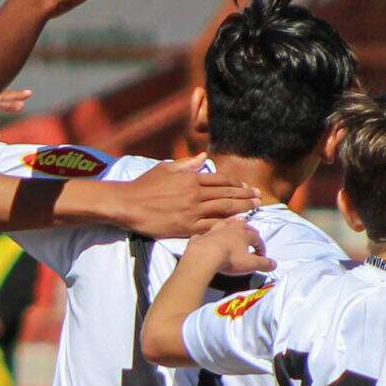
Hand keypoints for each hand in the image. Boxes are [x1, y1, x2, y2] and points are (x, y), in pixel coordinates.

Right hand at [110, 158, 259, 239]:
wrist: (128, 204)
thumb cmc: (144, 185)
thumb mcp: (166, 168)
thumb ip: (187, 164)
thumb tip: (204, 157)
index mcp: (191, 179)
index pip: (221, 180)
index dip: (236, 184)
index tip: (245, 187)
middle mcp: (195, 194)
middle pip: (227, 195)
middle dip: (245, 196)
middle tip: (258, 198)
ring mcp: (192, 212)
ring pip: (224, 209)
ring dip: (241, 209)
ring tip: (254, 210)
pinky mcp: (186, 227)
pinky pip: (211, 226)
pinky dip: (226, 225)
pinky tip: (237, 225)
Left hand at [194, 217, 274, 278]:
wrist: (204, 255)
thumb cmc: (230, 259)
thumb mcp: (250, 264)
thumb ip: (263, 264)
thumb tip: (274, 264)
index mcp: (244, 233)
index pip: (257, 238)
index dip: (261, 247)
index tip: (262, 256)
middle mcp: (231, 227)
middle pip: (243, 225)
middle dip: (249, 231)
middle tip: (251, 236)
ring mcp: (215, 230)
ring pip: (226, 223)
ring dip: (231, 226)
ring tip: (233, 228)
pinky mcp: (202, 236)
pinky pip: (207, 233)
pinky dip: (210, 235)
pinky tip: (209, 237)